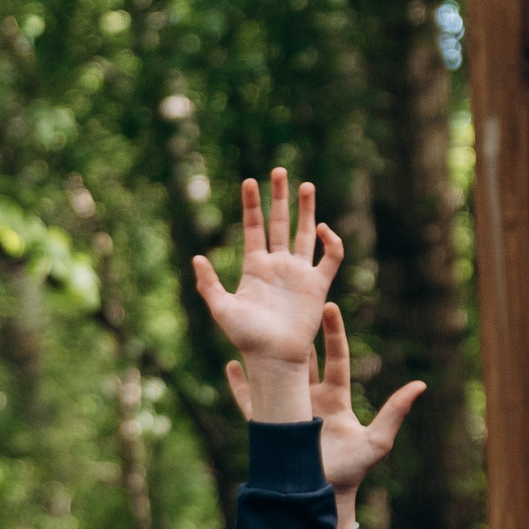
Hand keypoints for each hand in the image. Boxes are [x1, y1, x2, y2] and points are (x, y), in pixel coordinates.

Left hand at [191, 170, 344, 421]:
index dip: (251, 205)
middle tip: (279, 171)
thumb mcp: (221, 310)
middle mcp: (277, 266)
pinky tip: (323, 229)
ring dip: (306, 210)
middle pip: (279, 223)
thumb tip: (196, 258)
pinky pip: (330, 258)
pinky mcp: (318, 285)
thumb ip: (209, 284)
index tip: (248, 181)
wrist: (273, 358)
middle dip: (279, 198)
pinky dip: (331, 242)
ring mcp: (299, 274)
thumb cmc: (246, 338)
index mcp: (254, 267)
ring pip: (305, 233)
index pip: (253, 228)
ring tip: (305, 185)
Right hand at [228, 303, 422, 528]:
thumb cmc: (354, 470)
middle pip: (304, 359)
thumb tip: (420, 385)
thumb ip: (395, 412)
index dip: (332, 333)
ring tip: (260, 329)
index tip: (329, 306)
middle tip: (294, 307)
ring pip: (276, 375)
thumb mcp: (378, 440)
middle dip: (299, 334)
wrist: (325, 495)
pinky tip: (231, 366)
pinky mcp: (272, 426)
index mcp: (336, 397)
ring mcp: (290, 411)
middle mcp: (311, 399)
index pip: (334, 358)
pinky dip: (241, 384)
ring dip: (268, 353)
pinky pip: (252, 402)